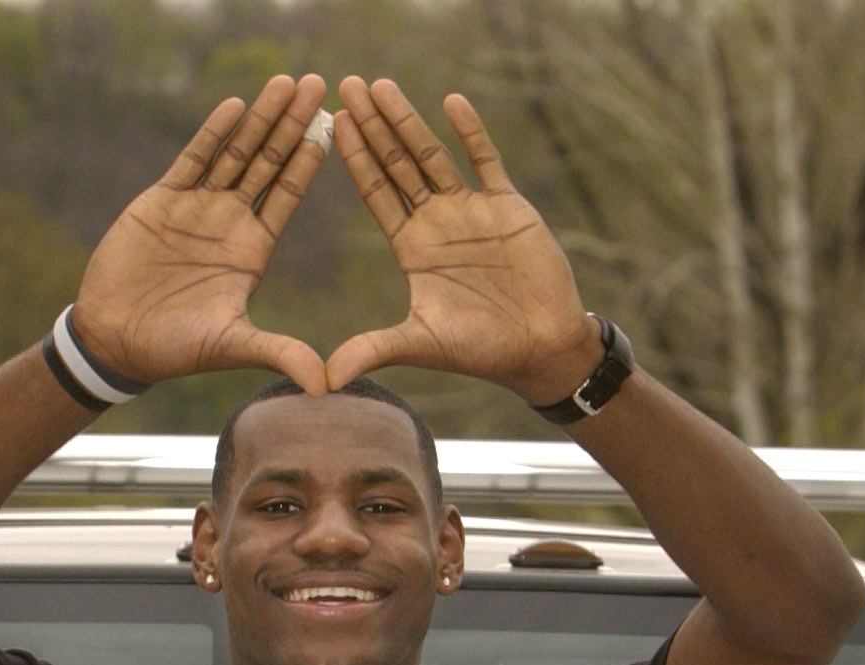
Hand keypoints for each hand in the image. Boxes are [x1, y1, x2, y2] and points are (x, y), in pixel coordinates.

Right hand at [73, 74, 330, 393]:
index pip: (288, 195)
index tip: (337, 129)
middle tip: (319, 84)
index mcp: (252, 250)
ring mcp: (197, 208)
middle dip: (293, 124)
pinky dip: (213, 134)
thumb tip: (325, 385)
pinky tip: (235, 106)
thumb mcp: (232, 347)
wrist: (115, 339)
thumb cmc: (174, 348)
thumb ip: (277, 353)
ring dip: (260, 118)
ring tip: (286, 81)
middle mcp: (230, 222)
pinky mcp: (163, 201)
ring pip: (235, 153)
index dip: (310, 162)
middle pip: (269, 162)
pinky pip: (194, 160)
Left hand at [327, 78, 602, 400]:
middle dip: (372, 126)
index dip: (354, 159)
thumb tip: (325, 379)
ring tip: (381, 84)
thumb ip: (373, 348)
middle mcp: (436, 223)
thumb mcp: (421, 344)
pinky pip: (486, 161)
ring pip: (433, 154)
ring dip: (409, 120)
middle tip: (345, 85)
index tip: (331, 123)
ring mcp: (471, 211)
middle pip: (397, 164)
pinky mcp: (508, 207)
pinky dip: (471, 132)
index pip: (376, 193)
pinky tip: (451, 101)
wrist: (539, 347)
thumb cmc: (480, 349)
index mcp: (412, 248)